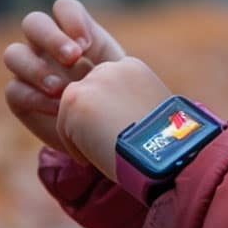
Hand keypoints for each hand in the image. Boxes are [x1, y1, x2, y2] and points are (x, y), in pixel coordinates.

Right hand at [2, 0, 125, 155]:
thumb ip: (116, 66)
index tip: (87, 44)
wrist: (104, 135)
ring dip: (36, 68)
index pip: (63, 8)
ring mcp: (29, 70)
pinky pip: (14, 89)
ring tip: (61, 88)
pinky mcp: (19, 97)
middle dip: (52, 38)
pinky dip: (34, 97)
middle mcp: (46, 46)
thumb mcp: (123, 79)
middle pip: (33, 23)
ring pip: (14, 53)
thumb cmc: (117, 100)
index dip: (71, 19)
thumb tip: (112, 67)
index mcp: (73, 34)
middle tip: (73, 58)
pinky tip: (57, 109)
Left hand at [55, 57, 172, 181]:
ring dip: (82, 134)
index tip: (120, 134)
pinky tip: (91, 160)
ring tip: (100, 154)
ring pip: (74, 111)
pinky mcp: (75, 99)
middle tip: (105, 144)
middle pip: (89, 94)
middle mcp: (112, 67)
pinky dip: (74, 147)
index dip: (110, 112)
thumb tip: (116, 118)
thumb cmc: (164, 144)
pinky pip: (63, 127)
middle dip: (93, 119)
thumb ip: (131, 103)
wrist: (163, 155)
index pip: (108, 86)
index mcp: (134, 67)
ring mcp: (92, 81)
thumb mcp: (152, 112)